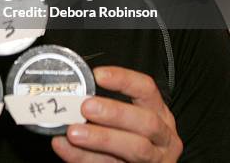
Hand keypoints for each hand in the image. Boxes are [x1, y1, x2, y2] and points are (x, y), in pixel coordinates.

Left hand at [52, 66, 181, 161]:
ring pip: (136, 148)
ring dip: (101, 138)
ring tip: (72, 132)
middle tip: (85, 107)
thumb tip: (67, 93)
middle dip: (115, 112)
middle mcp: (163, 137)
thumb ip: (101, 104)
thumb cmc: (126, 136)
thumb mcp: (125, 118)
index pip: (147, 89)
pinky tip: (65, 148)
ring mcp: (156, 160)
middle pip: (146, 121)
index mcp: (159, 113)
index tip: (98, 75)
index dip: (124, 80)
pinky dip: (85, 158)